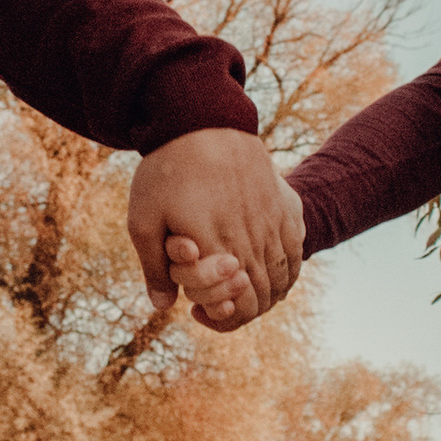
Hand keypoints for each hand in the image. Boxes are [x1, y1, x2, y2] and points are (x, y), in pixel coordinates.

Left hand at [127, 128, 305, 320]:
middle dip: (242, 312)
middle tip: (218, 304)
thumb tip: (163, 308)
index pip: (239, 307)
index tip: (198, 311)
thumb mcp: (143, 219)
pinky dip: (288, 272)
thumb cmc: (167, 171)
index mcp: (217, 248)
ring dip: (266, 295)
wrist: (201, 120)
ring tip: (241, 292)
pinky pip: (297, 252)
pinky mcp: (286, 206)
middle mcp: (252, 239)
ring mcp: (274, 222)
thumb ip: (154, 268)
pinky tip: (268, 273)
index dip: (223, 320)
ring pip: (284, 278)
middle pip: (263, 298)